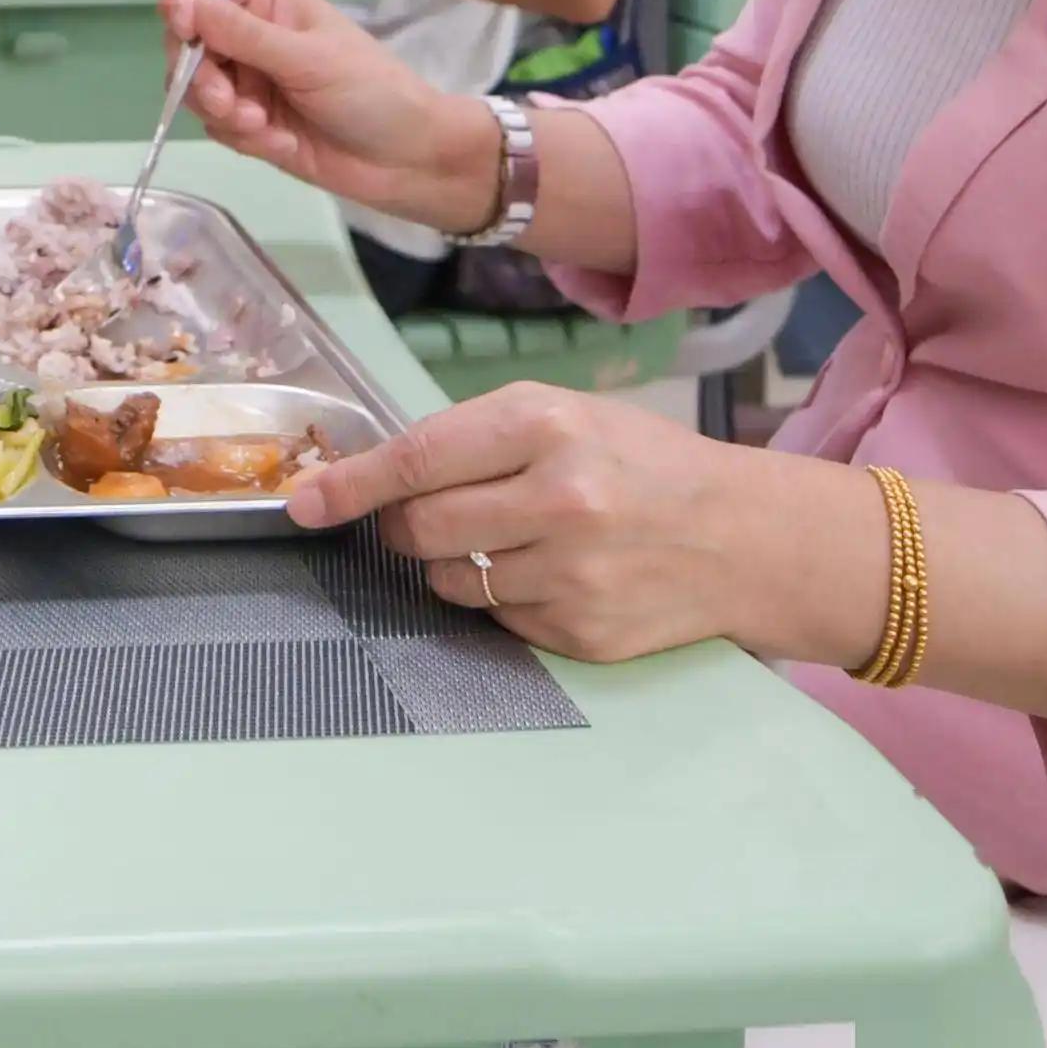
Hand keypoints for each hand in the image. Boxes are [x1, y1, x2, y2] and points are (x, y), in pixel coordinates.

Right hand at [159, 0, 496, 236]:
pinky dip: (241, 137)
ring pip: (195, 88)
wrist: (407, 160)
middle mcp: (251, 34)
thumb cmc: (371, 92)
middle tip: (229, 104)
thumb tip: (187, 4)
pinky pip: (216, 125)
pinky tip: (280, 144)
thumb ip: (245, 35)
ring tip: (263, 128)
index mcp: (269, 0)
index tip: (184, 31)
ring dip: (223, 112)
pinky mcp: (250, 121)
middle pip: (187, 40)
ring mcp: (249, 79)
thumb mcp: (309, 59)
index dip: (181, 0)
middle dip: (199, 76)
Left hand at [281, 382, 848, 666]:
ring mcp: (570, 574)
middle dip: (406, 527)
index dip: (349, 486)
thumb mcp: (567, 414)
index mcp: (547, 426)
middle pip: (419, 529)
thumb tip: (374, 475)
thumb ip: (473, 437)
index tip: (303, 503)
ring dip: (459, 565)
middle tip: (433, 516)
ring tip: (518, 540)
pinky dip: (508, 599)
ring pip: (452, 582)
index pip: (416, 460)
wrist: (743, 537)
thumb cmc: (643, 463)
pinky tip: (558, 575)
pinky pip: (499, 620)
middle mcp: (557, 499)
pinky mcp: (580, 633)